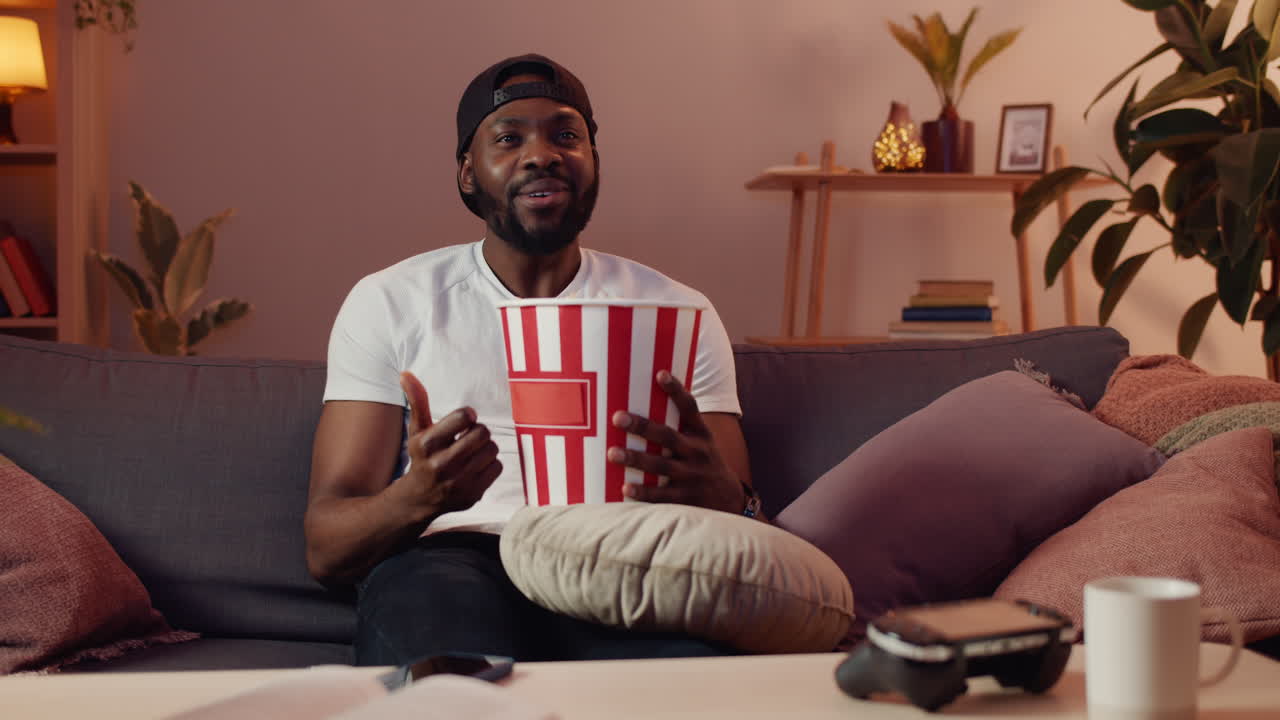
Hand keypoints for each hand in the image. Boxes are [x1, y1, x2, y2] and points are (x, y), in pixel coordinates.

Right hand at [397, 371, 501, 516]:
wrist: (419, 498)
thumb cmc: (422, 457)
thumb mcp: (417, 430)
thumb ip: (417, 401)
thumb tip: (406, 374)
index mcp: (426, 444)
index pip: (463, 417)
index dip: (467, 415)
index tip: (463, 420)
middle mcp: (441, 465)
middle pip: (482, 433)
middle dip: (478, 431)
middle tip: (468, 437)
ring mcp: (458, 483)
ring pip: (492, 449)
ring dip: (485, 447)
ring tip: (471, 452)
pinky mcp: (473, 495)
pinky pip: (497, 467)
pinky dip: (490, 464)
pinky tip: (475, 467)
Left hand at [606, 370, 745, 513]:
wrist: (730, 499)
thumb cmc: (703, 462)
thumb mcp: (700, 440)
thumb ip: (678, 424)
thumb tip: (643, 397)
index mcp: (700, 433)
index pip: (690, 407)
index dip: (676, 390)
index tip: (660, 374)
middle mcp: (698, 452)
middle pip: (669, 436)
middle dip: (643, 427)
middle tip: (617, 417)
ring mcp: (693, 476)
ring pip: (662, 466)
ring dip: (637, 459)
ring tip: (612, 453)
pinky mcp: (686, 499)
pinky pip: (662, 495)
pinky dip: (643, 493)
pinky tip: (625, 488)